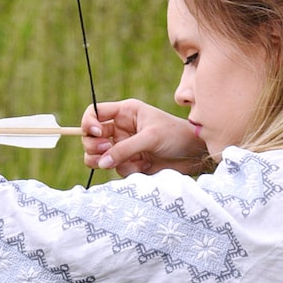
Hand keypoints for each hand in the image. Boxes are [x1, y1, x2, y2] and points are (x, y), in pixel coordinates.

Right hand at [81, 99, 208, 177]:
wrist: (193, 155)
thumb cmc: (176, 136)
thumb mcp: (151, 137)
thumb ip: (125, 149)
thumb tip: (101, 162)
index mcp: (124, 112)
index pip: (94, 113)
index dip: (89, 123)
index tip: (97, 134)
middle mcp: (120, 129)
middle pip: (90, 137)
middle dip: (94, 146)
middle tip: (106, 150)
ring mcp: (122, 147)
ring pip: (98, 156)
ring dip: (104, 161)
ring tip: (120, 162)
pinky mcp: (128, 162)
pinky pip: (115, 168)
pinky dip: (126, 169)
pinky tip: (144, 166)